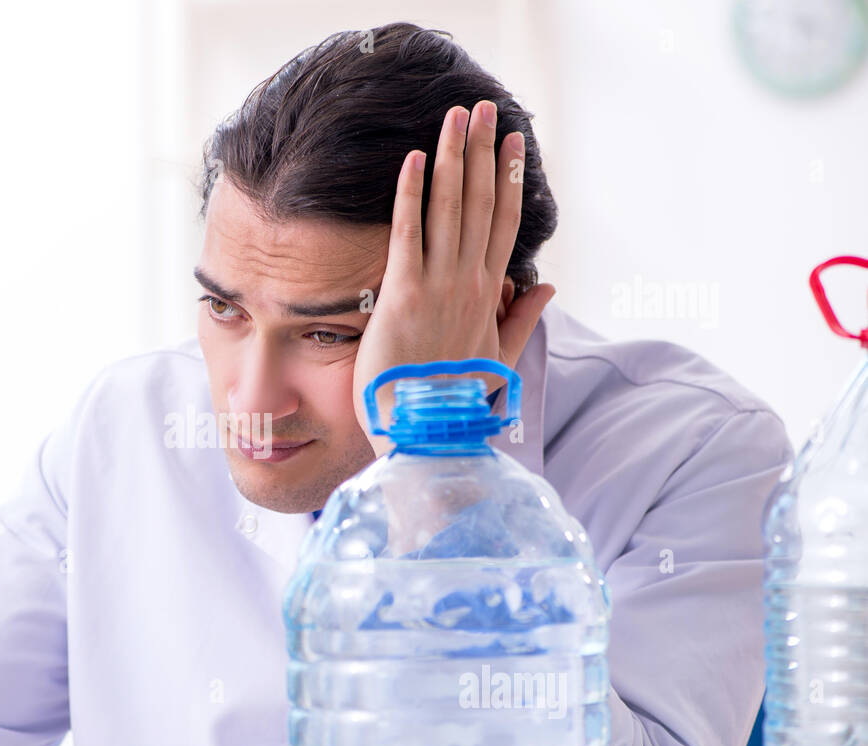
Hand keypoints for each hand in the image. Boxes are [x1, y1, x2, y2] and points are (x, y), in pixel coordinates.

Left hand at [353, 99, 555, 454]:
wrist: (426, 434)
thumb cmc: (453, 398)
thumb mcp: (497, 359)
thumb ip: (522, 319)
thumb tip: (546, 284)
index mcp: (491, 296)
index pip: (504, 225)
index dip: (509, 178)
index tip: (511, 142)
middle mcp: (470, 283)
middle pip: (482, 204)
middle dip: (484, 152)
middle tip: (484, 107)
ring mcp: (438, 286)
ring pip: (451, 209)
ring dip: (453, 158)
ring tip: (456, 117)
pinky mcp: (403, 295)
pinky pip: (408, 235)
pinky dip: (412, 195)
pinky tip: (414, 161)